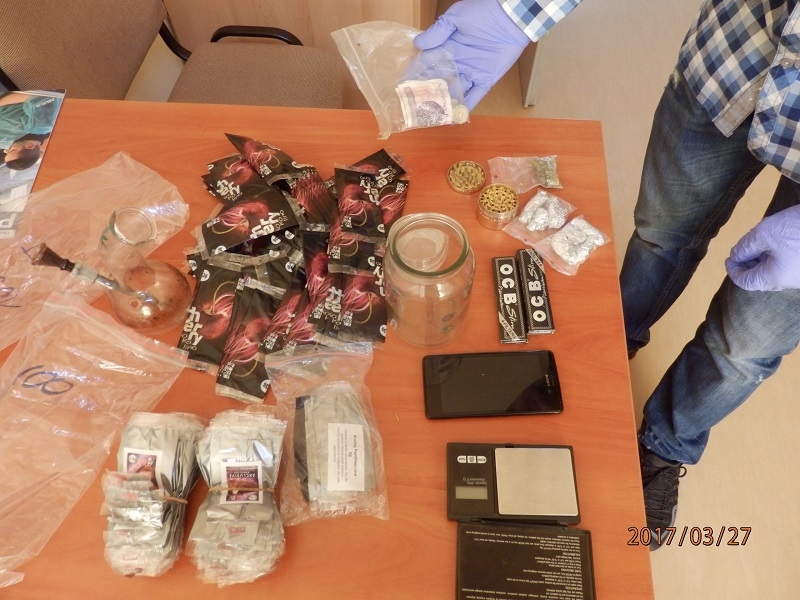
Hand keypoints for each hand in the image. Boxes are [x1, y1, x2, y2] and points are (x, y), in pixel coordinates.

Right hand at [414, 0, 530, 110]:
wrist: (510, 16)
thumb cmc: (483, 11)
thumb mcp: (457, 17)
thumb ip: (438, 31)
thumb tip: (418, 44)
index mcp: (447, 48)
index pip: (428, 63)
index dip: (416, 73)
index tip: (404, 83)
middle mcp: (457, 63)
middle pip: (439, 80)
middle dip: (428, 92)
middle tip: (415, 104)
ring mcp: (471, 73)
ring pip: (454, 91)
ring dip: (444, 102)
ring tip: (432, 114)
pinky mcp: (485, 80)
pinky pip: (475, 96)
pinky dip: (466, 107)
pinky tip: (456, 117)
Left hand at [726, 205, 799, 290]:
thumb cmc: (799, 230)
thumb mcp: (765, 233)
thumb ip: (746, 246)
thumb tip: (736, 255)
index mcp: (773, 279)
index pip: (745, 281)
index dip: (733, 270)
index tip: (729, 258)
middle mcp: (788, 283)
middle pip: (760, 278)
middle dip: (749, 263)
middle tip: (743, 248)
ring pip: (776, 272)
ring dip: (764, 259)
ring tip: (760, 242)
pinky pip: (789, 266)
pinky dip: (779, 257)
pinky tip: (779, 241)